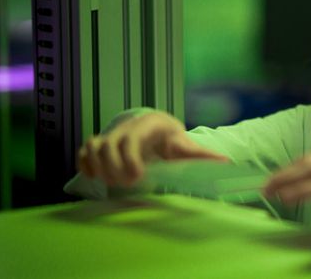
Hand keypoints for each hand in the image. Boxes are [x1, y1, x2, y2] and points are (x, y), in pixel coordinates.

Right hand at [77, 110, 227, 186]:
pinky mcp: (100, 143)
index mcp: (147, 126)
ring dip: (98, 166)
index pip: (131, 139)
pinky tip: (93, 177)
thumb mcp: (187, 145)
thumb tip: (225, 162)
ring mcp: (111, 134)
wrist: (157, 128)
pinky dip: (84, 163)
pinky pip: (84, 150)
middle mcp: (125, 127)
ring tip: (111, 183)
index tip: (137, 177)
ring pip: (93, 146)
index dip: (130, 159)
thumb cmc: (173, 138)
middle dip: (114, 167)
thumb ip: (202, 155)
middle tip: (126, 184)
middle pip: (108, 144)